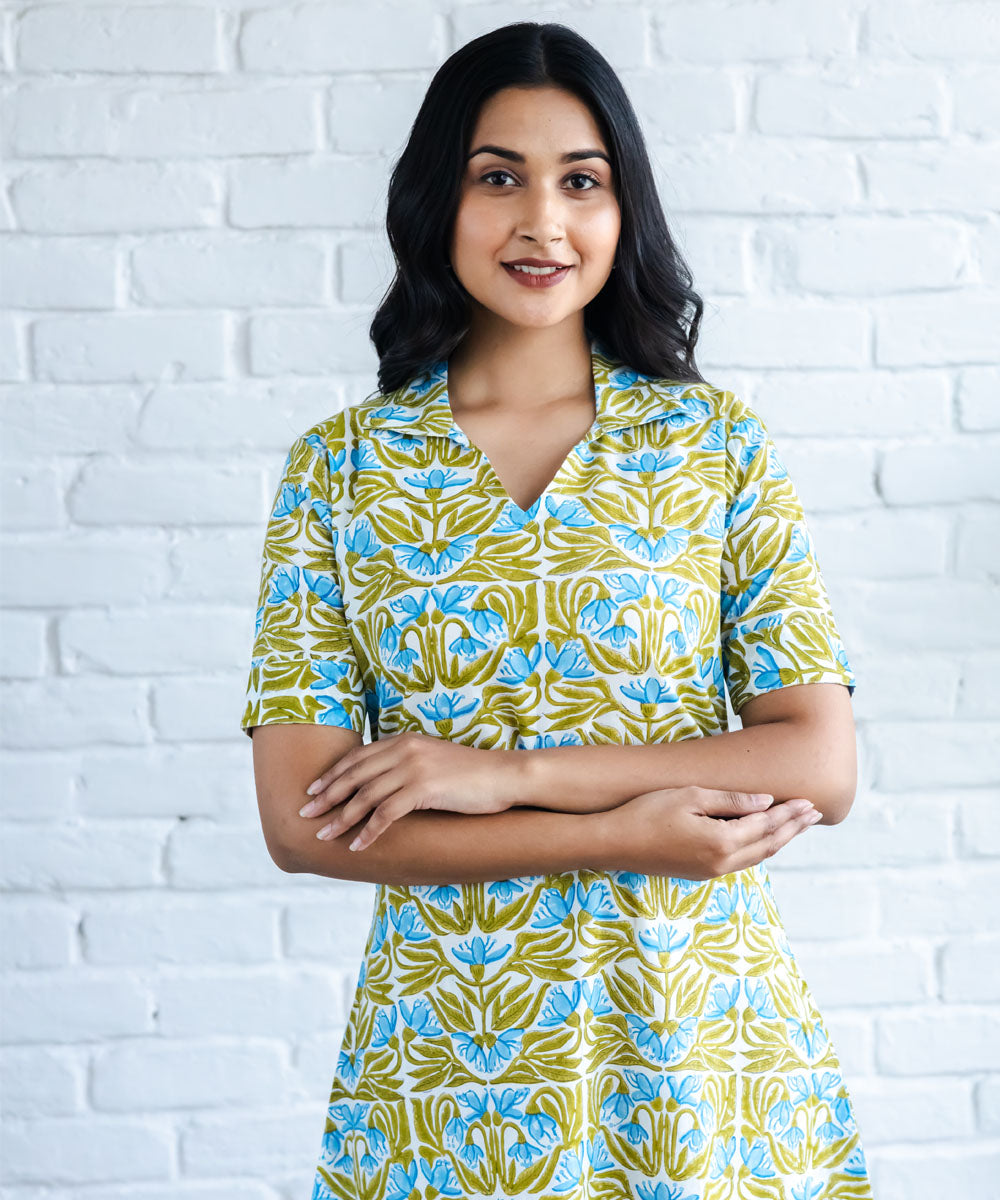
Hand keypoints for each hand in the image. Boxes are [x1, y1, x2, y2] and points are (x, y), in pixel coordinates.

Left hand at [298, 731, 518, 850]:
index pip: (358, 757)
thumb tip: (383, 786)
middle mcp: (404, 750)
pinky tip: (358, 845)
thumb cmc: (472, 774)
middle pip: (354, 775)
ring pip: (365, 796)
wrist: (505, 776)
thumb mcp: (434, 761)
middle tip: (304, 813)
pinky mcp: (424, 789)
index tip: (313, 789)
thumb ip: (407, 766)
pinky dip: (369, 832)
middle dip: (327, 796)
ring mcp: (414, 768)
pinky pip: (386, 814)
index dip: (333, 774)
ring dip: (342, 818)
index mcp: (404, 741)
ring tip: (324, 835)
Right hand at [605, 786, 821, 879]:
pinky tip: (762, 839)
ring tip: (796, 826)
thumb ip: (731, 801)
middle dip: (793, 828)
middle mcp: (722, 863)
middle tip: (815, 813)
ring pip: (757, 856)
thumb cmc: (646, 812)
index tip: (809, 801)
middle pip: (769, 845)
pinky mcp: (700, 873)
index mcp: (722, 842)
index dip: (790, 813)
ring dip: (780, 840)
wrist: (613, 843)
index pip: (767, 826)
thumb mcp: (689, 796)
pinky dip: (760, 848)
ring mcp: (711, 871)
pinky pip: (742, 861)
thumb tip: (766, 802)